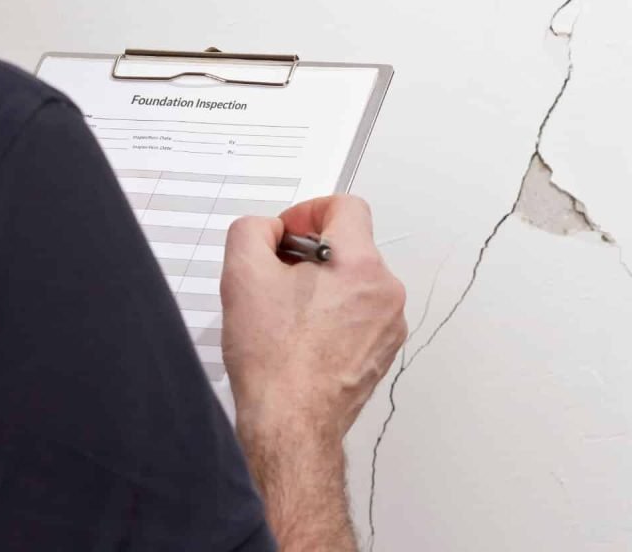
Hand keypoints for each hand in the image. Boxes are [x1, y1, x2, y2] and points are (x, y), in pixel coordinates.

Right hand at [221, 195, 407, 447]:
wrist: (290, 424)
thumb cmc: (274, 361)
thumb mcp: (242, 274)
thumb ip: (252, 230)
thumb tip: (269, 230)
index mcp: (360, 264)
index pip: (346, 207)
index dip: (308, 212)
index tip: (286, 235)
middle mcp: (385, 292)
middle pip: (349, 246)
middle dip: (310, 254)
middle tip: (276, 277)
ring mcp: (388, 325)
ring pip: (354, 282)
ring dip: (321, 286)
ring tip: (287, 314)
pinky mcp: (381, 352)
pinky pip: (359, 315)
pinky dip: (333, 316)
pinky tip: (302, 337)